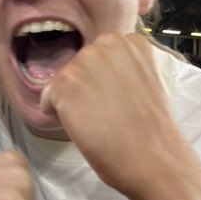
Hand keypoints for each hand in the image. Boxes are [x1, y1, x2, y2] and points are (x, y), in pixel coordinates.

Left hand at [41, 33, 191, 199]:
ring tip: (99, 120)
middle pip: (79, 67)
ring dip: (72, 103)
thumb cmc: (152, 129)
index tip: (116, 99)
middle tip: (107, 113)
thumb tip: (99, 75)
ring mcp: (84, 61)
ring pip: (63, 83)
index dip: (103, 82)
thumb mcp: (146, 81)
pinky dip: (58, 117)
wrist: (153, 158)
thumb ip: (124, 68)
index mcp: (131, 41)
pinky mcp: (65, 83)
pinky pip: (47, 100)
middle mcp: (106, 43)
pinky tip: (84, 126)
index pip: (100, 57)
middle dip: (85, 90)